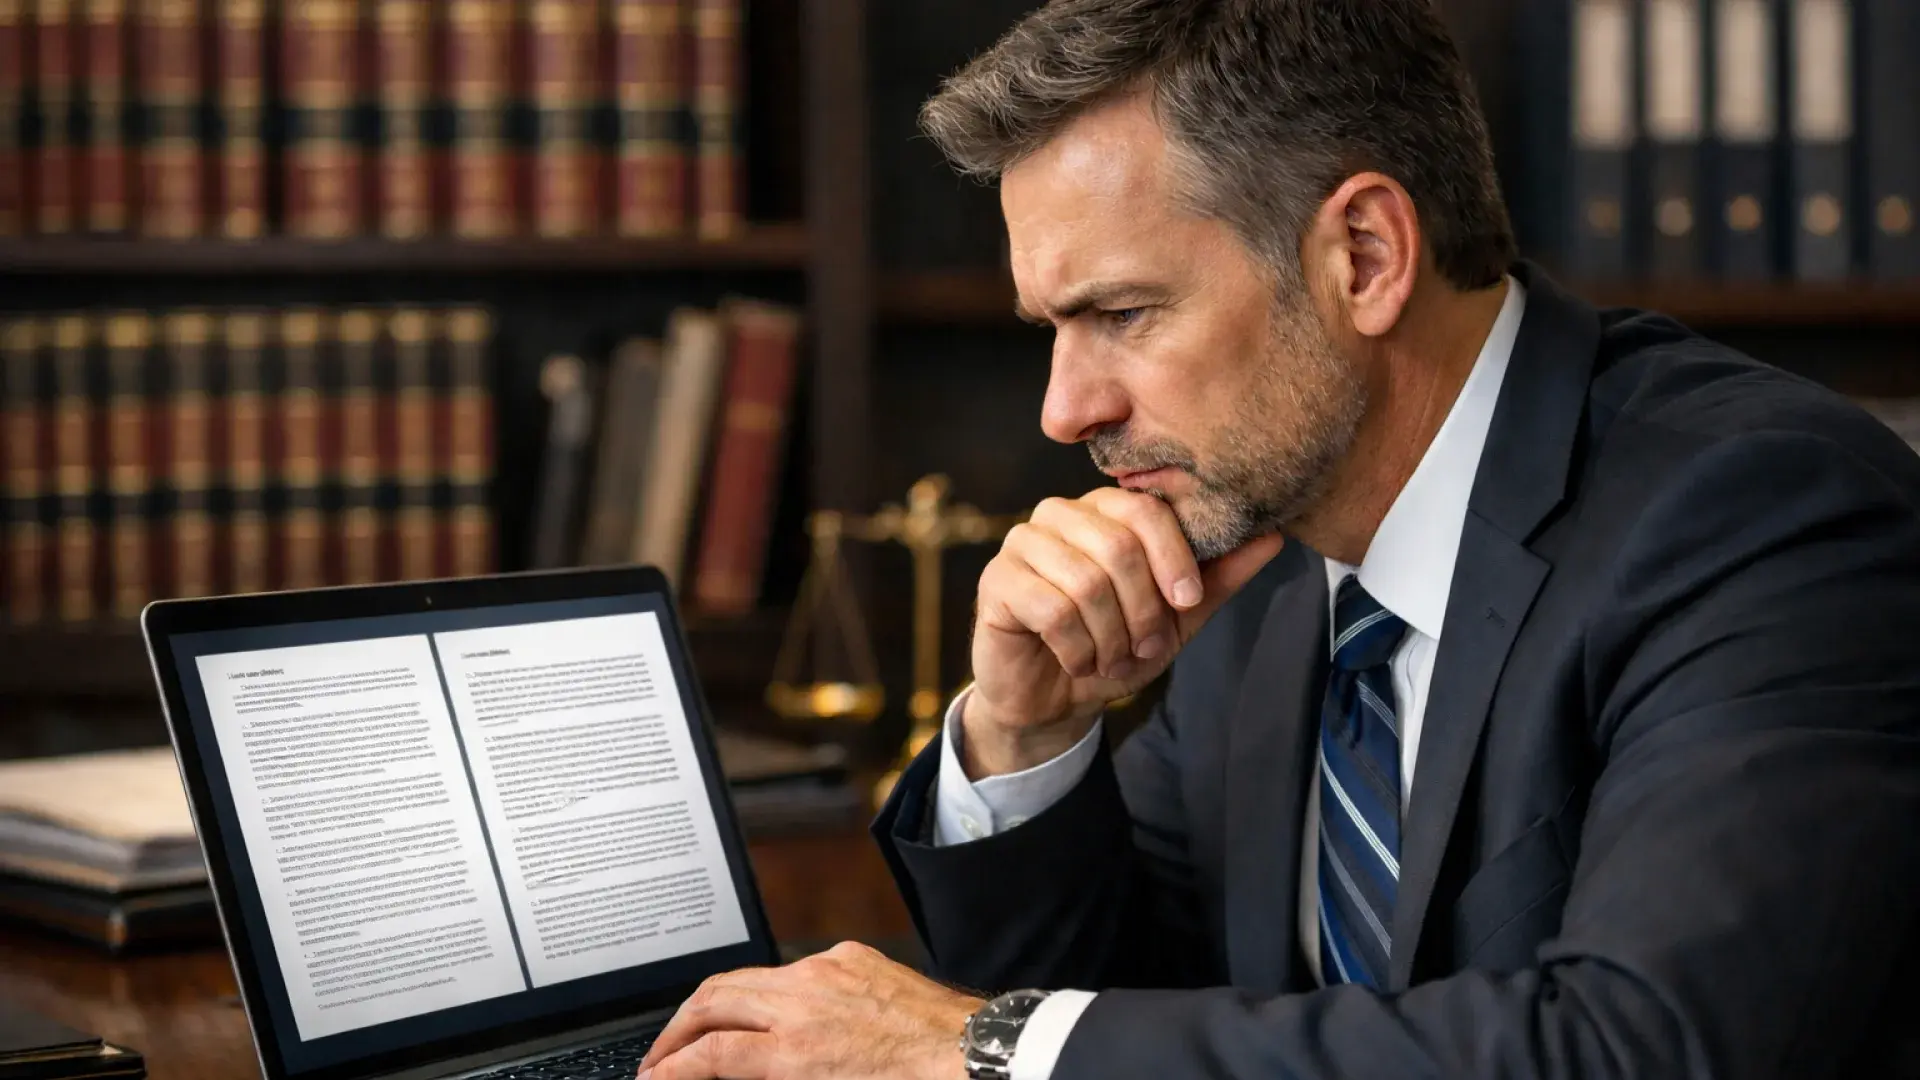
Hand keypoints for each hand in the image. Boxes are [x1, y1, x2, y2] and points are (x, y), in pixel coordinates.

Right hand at [635, 942, 980, 1079]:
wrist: (978, 1053)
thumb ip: (774, 1079)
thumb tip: (738, 1070)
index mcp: (798, 1052)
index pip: (709, 1055)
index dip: (670, 1070)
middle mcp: (804, 1003)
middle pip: (712, 1002)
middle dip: (675, 1030)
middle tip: (659, 1057)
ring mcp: (826, 972)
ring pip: (745, 977)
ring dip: (712, 1004)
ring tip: (697, 1031)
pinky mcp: (850, 956)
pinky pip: (792, 968)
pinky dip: (766, 989)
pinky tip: (765, 1010)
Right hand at [966, 488, 1284, 774]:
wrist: (1056, 700)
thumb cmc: (1115, 646)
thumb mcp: (1176, 618)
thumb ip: (1218, 577)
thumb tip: (1273, 535)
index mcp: (1105, 510)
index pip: (1147, 509)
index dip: (1174, 557)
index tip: (1187, 602)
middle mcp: (1060, 514)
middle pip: (1118, 546)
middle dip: (1143, 611)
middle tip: (1147, 648)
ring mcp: (1022, 543)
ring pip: (1086, 581)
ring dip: (1110, 637)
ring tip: (1110, 658)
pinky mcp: (996, 581)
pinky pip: (1051, 608)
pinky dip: (1077, 648)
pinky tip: (1077, 661)